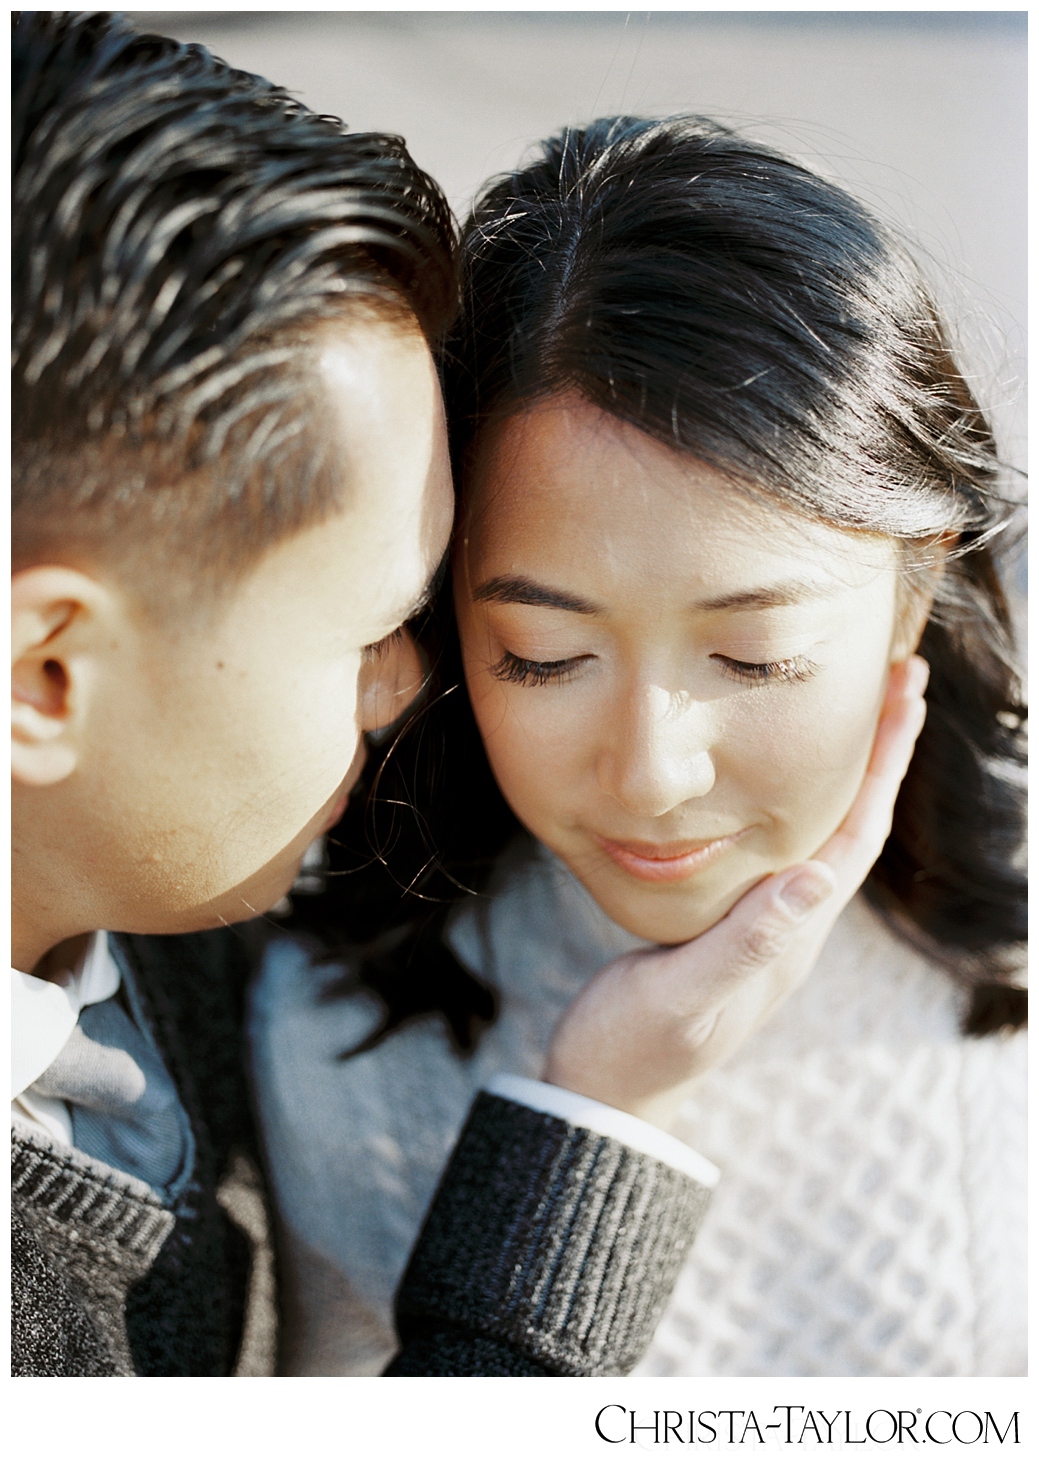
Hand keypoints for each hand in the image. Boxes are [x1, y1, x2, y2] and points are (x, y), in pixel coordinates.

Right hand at [543, 656, 929, 1127]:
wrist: (603, 1098)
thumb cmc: (636, 1050)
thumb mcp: (684, 996)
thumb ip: (747, 943)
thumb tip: (820, 879)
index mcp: (788, 937)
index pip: (855, 836)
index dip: (884, 767)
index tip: (908, 698)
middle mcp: (788, 928)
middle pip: (851, 824)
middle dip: (880, 754)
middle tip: (902, 680)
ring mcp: (760, 928)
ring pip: (817, 830)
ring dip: (845, 771)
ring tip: (858, 712)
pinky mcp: (727, 926)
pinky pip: (776, 846)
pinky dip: (790, 798)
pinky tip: (778, 778)